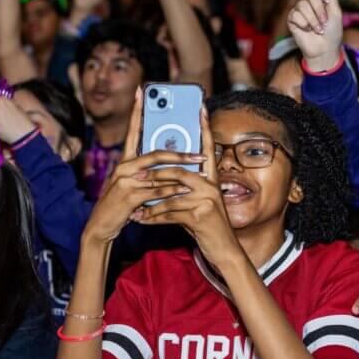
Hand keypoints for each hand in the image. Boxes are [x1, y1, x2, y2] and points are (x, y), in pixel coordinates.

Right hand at [82, 91, 202, 244]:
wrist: (101, 225)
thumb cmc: (121, 204)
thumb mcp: (132, 184)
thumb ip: (147, 172)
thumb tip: (169, 163)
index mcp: (125, 161)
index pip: (132, 131)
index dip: (136, 111)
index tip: (141, 91)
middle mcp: (124, 167)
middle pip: (155, 154)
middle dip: (181, 153)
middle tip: (200, 153)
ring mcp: (125, 181)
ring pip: (159, 174)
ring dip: (182, 174)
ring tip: (200, 172)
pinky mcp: (129, 197)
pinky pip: (156, 191)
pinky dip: (172, 191)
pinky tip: (185, 190)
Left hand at [133, 109, 242, 267]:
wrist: (224, 251)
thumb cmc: (207, 227)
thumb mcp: (198, 204)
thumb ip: (184, 190)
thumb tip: (162, 179)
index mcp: (212, 179)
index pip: (207, 149)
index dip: (205, 128)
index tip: (200, 107)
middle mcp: (211, 186)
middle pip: (178, 171)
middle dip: (154, 176)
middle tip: (135, 176)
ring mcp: (208, 200)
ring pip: (170, 194)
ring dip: (149, 202)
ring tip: (134, 208)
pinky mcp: (201, 215)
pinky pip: (170, 212)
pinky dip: (153, 217)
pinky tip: (142, 220)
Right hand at [287, 0, 342, 72]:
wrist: (324, 50)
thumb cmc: (332, 32)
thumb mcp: (336, 12)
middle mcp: (309, 1)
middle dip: (319, 9)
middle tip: (324, 21)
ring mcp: (300, 10)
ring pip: (302, 5)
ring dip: (312, 19)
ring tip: (318, 30)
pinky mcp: (292, 19)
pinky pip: (295, 15)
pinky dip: (304, 24)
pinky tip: (307, 31)